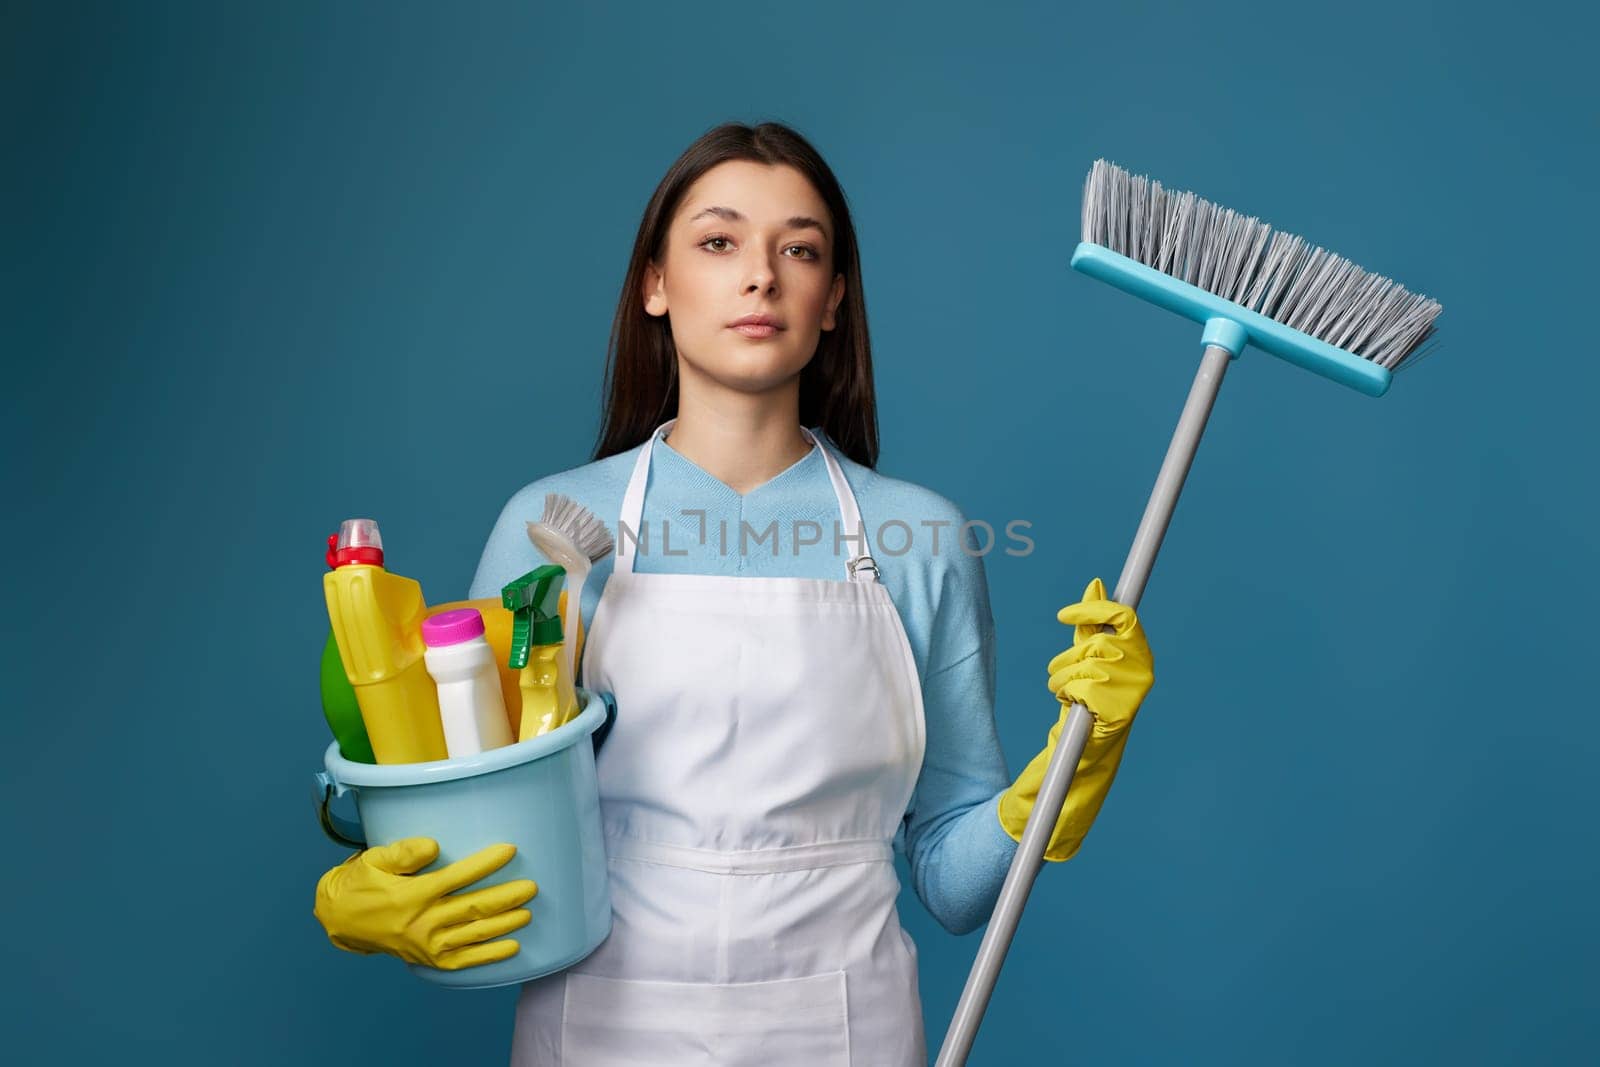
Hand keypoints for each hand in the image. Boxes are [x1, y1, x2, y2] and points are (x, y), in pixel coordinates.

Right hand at [313, 838, 536, 969]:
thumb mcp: (374, 860)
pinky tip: (512, 947)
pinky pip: (464, 960)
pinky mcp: (428, 959)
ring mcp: (426, 944)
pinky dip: (489, 955)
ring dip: (504, 924)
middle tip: (532, 886)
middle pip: (473, 908)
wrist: (340, 920)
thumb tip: (434, 845)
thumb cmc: (361, 883)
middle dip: (506, 897)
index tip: (509, 850)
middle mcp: (423, 921)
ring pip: (474, 934)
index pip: (456, 877)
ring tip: (528, 912)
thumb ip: (403, 852)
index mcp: (412, 894)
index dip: (485, 864)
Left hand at [997, 577, 1153, 860]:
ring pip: (1082, 665)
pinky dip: (1067, 695)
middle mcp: (1143, 668)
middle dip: (1068, 657)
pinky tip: (1073, 707)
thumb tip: (1095, 583)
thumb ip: (1092, 623)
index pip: (1123, 615)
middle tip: (1061, 674)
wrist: (1087, 748)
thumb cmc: (1089, 697)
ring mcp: (1133, 690)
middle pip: (1094, 641)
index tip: (1062, 616)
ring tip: (1066, 694)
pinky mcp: (1120, 710)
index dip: (1093, 609)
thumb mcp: (1087, 655)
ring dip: (1062, 678)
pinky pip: (1080, 687)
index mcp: (1139, 652)